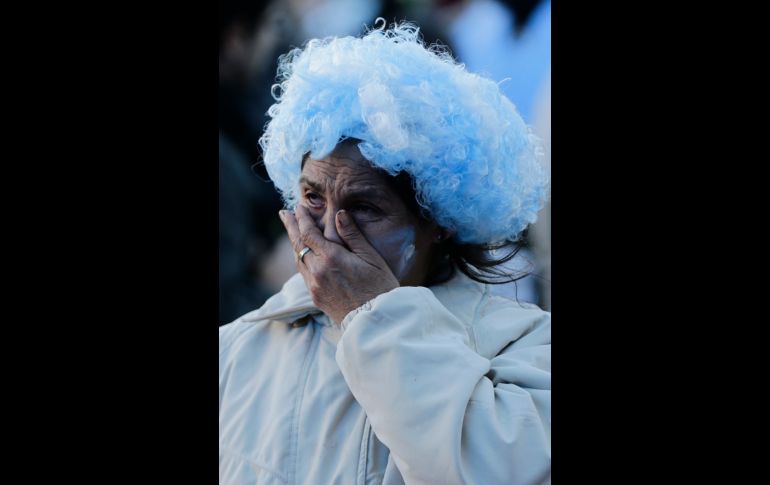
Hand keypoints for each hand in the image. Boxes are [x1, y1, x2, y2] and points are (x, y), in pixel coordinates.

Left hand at [279, 205, 399, 323]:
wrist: (375, 322)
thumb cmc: (380, 288)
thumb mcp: (372, 258)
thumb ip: (353, 235)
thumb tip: (339, 214)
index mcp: (332, 258)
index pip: (308, 233)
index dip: (302, 218)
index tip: (298, 207)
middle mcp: (318, 271)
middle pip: (298, 245)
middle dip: (291, 227)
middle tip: (284, 213)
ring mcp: (314, 286)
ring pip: (298, 260)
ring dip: (295, 243)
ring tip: (292, 231)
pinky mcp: (316, 298)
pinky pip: (303, 274)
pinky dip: (301, 259)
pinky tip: (303, 255)